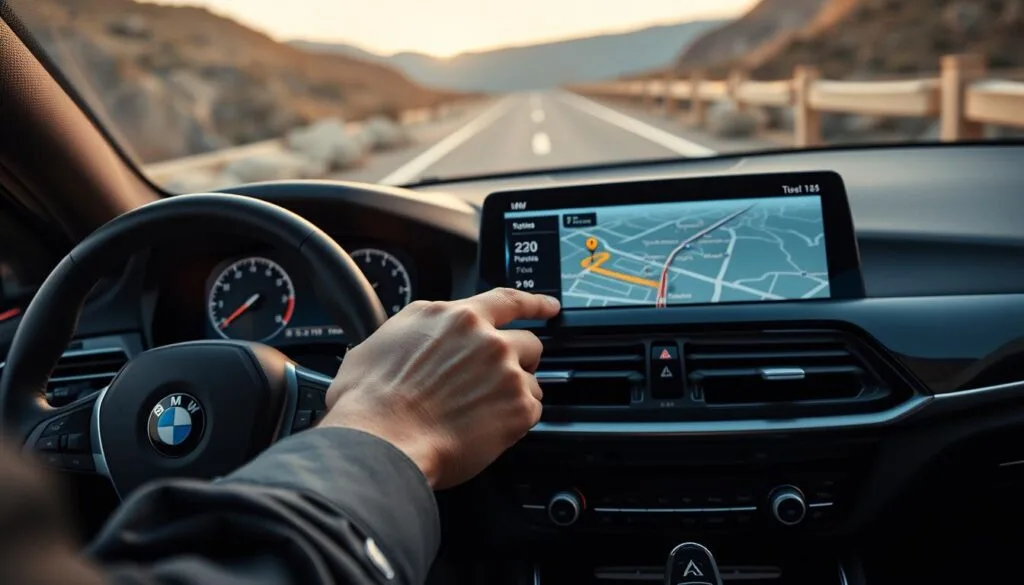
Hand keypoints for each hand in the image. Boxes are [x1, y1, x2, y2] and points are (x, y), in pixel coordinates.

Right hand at [319, 288, 560, 488]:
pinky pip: (532, 411)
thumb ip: (418, 329)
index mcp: (456, 318)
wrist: (381, 439)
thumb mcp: (384, 339)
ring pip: (531, 380)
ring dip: (515, 394)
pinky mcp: (517, 408)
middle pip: (528, 343)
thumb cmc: (371, 399)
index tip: (549, 307)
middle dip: (519, 361)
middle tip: (499, 381)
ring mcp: (506, 373)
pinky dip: (516, 422)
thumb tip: (421, 336)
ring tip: (483, 414)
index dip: (534, 303)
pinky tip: (488, 430)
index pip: (508, 300)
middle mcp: (487, 340)